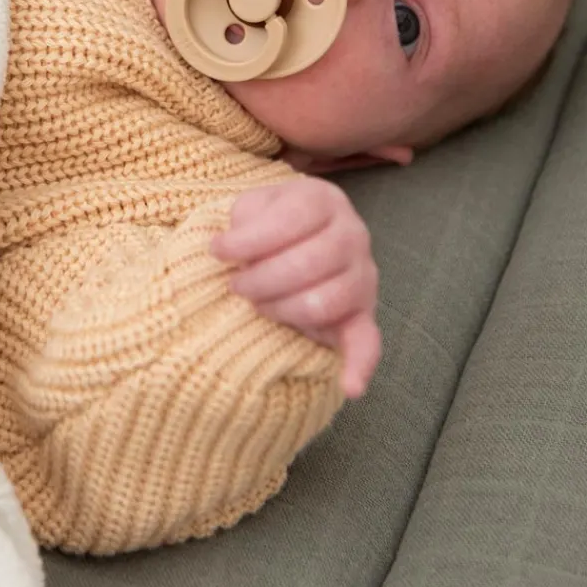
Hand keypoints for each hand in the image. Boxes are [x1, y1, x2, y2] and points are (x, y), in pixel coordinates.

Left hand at [211, 176, 381, 398]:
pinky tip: (349, 386)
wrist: (297, 235)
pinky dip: (360, 366)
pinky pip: (369, 342)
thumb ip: (243, 220)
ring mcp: (363, 276)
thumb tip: (229, 247)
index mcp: (324, 200)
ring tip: (258, 304)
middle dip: (259, 280)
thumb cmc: (268, 222)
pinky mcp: (363, 314)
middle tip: (236, 285)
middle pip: (306, 264)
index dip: (247, 240)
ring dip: (280, 309)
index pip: (288, 221)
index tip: (217, 251)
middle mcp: (353, 234)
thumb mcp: (251, 206)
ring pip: (322, 303)